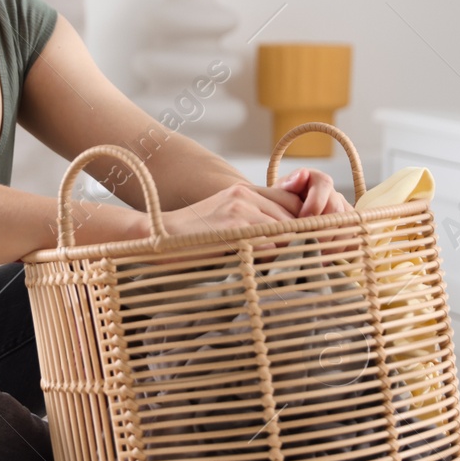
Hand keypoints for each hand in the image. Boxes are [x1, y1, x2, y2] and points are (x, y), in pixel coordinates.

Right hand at [144, 181, 302, 265]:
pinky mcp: (233, 226)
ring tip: (278, 268)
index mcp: (244, 191)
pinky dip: (272, 259)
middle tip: (296, 261)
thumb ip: (252, 224)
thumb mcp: (225, 221)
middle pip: (293, 216)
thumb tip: (284, 244)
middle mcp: (245, 194)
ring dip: (286, 251)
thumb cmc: (191, 238)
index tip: (302, 243)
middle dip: (298, 239)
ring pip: (285, 230)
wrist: (157, 236)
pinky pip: (269, 244)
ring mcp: (240, 208)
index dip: (302, 222)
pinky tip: (263, 270)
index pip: (291, 201)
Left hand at [259, 167, 359, 266]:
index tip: (302, 219)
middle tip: (310, 243)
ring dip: (334, 242)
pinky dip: (343, 250)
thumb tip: (302, 175)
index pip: (324, 184)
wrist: (283, 221)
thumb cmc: (279, 207)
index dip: (315, 203)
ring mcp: (344, 212)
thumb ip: (287, 185)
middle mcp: (333, 194)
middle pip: (337, 208)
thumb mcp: (278, 194)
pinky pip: (355, 237)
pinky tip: (328, 260)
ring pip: (349, 224)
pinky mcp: (349, 228)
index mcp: (317, 180)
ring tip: (319, 256)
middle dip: (323, 228)